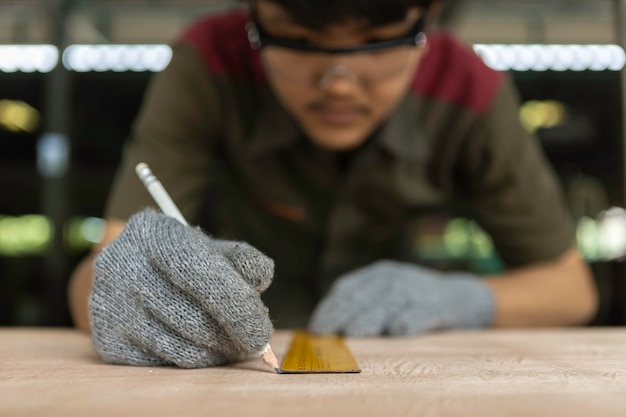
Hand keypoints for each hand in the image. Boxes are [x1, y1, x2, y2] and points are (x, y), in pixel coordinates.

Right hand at [89, 209, 274, 367]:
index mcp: (154, 233)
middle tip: (250, 342)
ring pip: (181, 347)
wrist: (128, 272)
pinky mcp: (107, 340)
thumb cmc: (182, 261)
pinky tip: (200, 346)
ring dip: (215, 352)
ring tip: (229, 343)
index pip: (203, 276)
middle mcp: (123, 265)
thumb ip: (242, 260)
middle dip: (231, 337)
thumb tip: (261, 278)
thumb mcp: (212, 249)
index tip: (261, 333)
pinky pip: (164, 363)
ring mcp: (110, 305)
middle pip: (193, 318)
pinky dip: (191, 360)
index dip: (238, 309)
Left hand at [309, 260, 493, 336]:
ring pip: (387, 304)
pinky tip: (397, 330)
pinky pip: (419, 313)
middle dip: (341, 313)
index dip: (330, 306)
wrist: (461, 297)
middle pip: (363, 296)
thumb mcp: (387, 294)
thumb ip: (362, 306)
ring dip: (369, 318)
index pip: (347, 288)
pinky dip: (408, 321)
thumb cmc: (414, 301)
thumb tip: (328, 329)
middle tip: (325, 332)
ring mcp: (415, 290)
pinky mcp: (435, 306)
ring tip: (351, 333)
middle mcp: (394, 278)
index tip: (315, 326)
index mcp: (378, 274)